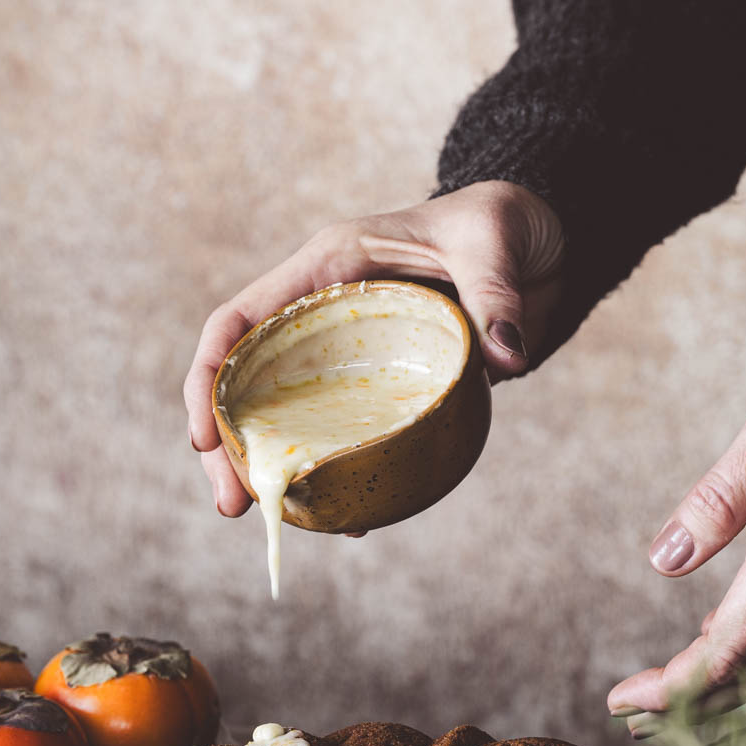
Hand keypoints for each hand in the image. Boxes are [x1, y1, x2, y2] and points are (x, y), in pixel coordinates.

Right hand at [184, 182, 564, 515]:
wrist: (541, 243)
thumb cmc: (502, 223)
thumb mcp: (497, 240)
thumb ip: (496, 293)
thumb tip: (505, 359)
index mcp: (328, 266)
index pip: (240, 320)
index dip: (208, 377)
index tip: (205, 437)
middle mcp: (327, 315)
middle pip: (248, 382)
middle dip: (229, 445)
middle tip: (233, 505)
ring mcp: (354, 356)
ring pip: (294, 417)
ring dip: (278, 470)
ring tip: (277, 523)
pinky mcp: (389, 385)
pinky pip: (355, 434)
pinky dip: (346, 476)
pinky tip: (353, 521)